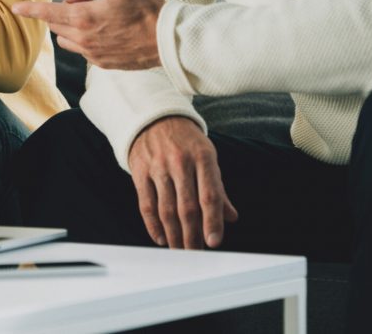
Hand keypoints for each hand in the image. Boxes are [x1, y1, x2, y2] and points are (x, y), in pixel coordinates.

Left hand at [12, 0, 163, 69]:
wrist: (168, 41)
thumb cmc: (146, 7)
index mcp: (84, 19)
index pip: (47, 13)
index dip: (30, 9)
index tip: (15, 8)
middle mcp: (84, 40)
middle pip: (57, 25)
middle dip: (64, 9)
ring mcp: (94, 55)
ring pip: (68, 40)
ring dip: (73, 25)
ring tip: (98, 14)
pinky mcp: (104, 64)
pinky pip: (84, 51)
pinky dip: (86, 39)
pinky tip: (109, 29)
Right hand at [129, 116, 237, 249]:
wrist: (154, 117)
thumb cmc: (186, 141)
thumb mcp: (207, 156)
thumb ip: (218, 187)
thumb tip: (231, 217)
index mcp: (202, 157)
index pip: (210, 195)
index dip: (213, 221)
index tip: (214, 242)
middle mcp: (180, 161)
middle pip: (187, 207)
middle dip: (193, 236)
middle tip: (196, 254)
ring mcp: (158, 166)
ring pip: (166, 209)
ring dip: (174, 235)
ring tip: (180, 250)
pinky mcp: (140, 170)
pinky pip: (146, 203)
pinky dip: (153, 225)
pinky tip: (161, 238)